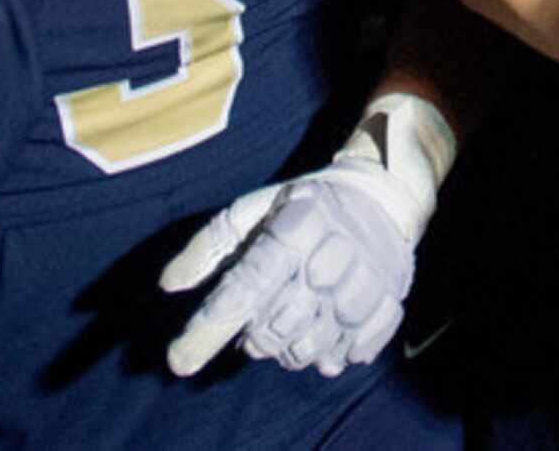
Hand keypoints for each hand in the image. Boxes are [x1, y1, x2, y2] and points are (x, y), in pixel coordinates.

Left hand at [159, 92, 451, 377]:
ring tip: (292, 328)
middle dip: (256, 339)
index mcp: (294, 226)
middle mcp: (331, 254)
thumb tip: (169, 284)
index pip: (244, 288)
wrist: (379, 197)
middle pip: (277, 327)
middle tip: (256, 329)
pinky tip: (326, 337)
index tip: (178, 361)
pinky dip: (333, 355)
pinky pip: (352, 353)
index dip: (208, 328)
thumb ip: (208, 247)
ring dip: (293, 350)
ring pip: (312, 348)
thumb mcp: (252, 211)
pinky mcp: (389, 302)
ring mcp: (365, 282)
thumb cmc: (302, 207)